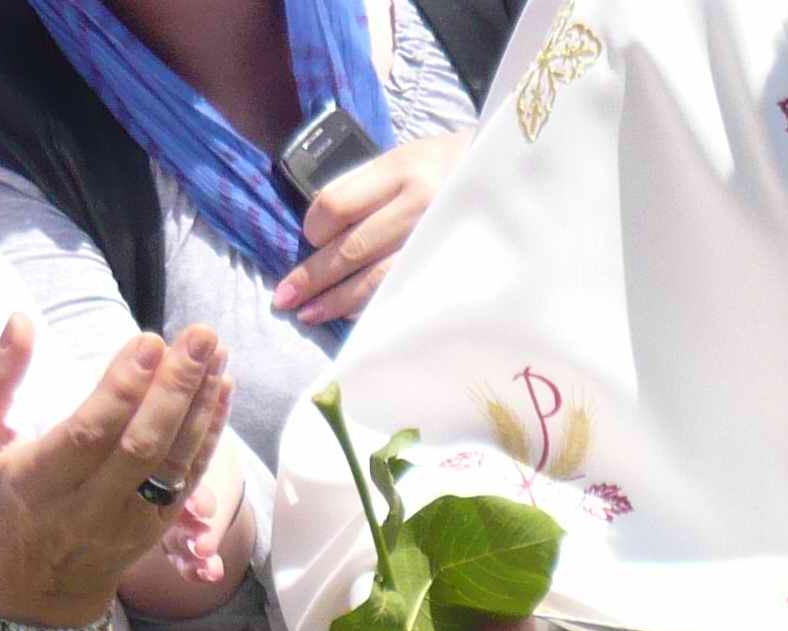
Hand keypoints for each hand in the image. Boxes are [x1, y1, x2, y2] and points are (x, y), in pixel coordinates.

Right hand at [0, 318, 233, 624]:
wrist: (38, 586)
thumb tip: (20, 322)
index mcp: (37, 485)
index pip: (88, 435)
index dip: (122, 389)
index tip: (150, 341)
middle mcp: (88, 509)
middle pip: (141, 448)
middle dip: (176, 389)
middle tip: (202, 336)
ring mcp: (129, 522)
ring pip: (174, 462)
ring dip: (201, 403)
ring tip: (216, 350)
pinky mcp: (158, 526)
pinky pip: (190, 476)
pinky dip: (209, 431)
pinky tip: (221, 387)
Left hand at [274, 132, 472, 326]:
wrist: (503, 175)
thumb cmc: (443, 167)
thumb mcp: (404, 158)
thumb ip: (364, 187)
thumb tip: (320, 230)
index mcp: (401, 169)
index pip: (337, 205)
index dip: (314, 228)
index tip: (310, 237)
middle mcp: (419, 204)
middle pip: (350, 248)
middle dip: (312, 276)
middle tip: (284, 297)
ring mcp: (436, 240)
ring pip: (374, 279)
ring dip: (336, 300)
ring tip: (307, 313)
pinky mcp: (448, 267)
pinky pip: (400, 293)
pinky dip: (370, 306)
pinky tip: (350, 316)